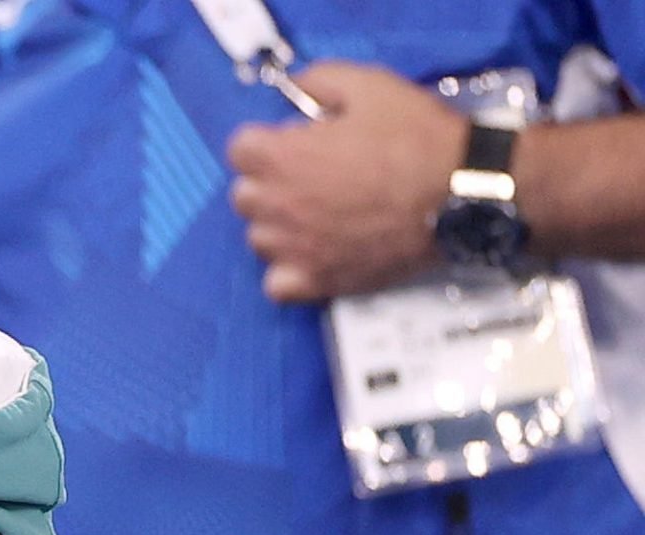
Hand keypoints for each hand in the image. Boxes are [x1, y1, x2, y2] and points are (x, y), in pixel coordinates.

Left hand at [227, 62, 464, 302]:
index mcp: (282, 158)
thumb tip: (295, 90)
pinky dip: (288, 270)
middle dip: (271, 181)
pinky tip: (313, 253)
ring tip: (318, 214)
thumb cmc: (416, 137)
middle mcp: (276, 206)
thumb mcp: (370, 85)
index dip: (268, 141)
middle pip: (245, 196)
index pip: (240, 149)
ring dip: (280, 225)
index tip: (295, 140)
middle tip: (312, 175)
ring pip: (259, 238)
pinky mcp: (315, 281)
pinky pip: (276, 285)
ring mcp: (293, 249)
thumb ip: (319, 81)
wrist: (461, 193)